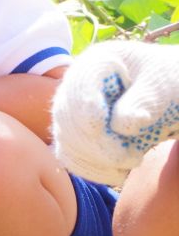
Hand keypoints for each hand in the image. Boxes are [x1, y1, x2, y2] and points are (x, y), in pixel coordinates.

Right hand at [52, 41, 178, 184]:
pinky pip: (71, 156)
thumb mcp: (165, 83)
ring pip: (67, 142)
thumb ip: (143, 99)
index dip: (93, 119)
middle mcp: (75, 85)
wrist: (171, 90)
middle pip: (69, 121)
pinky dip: (92, 169)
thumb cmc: (170, 80)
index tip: (123, 139)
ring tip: (130, 162)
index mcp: (95, 62)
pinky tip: (117, 172)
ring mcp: (71, 110)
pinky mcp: (75, 133)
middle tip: (131, 159)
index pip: (79, 93)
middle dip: (98, 146)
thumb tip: (121, 126)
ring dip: (97, 161)